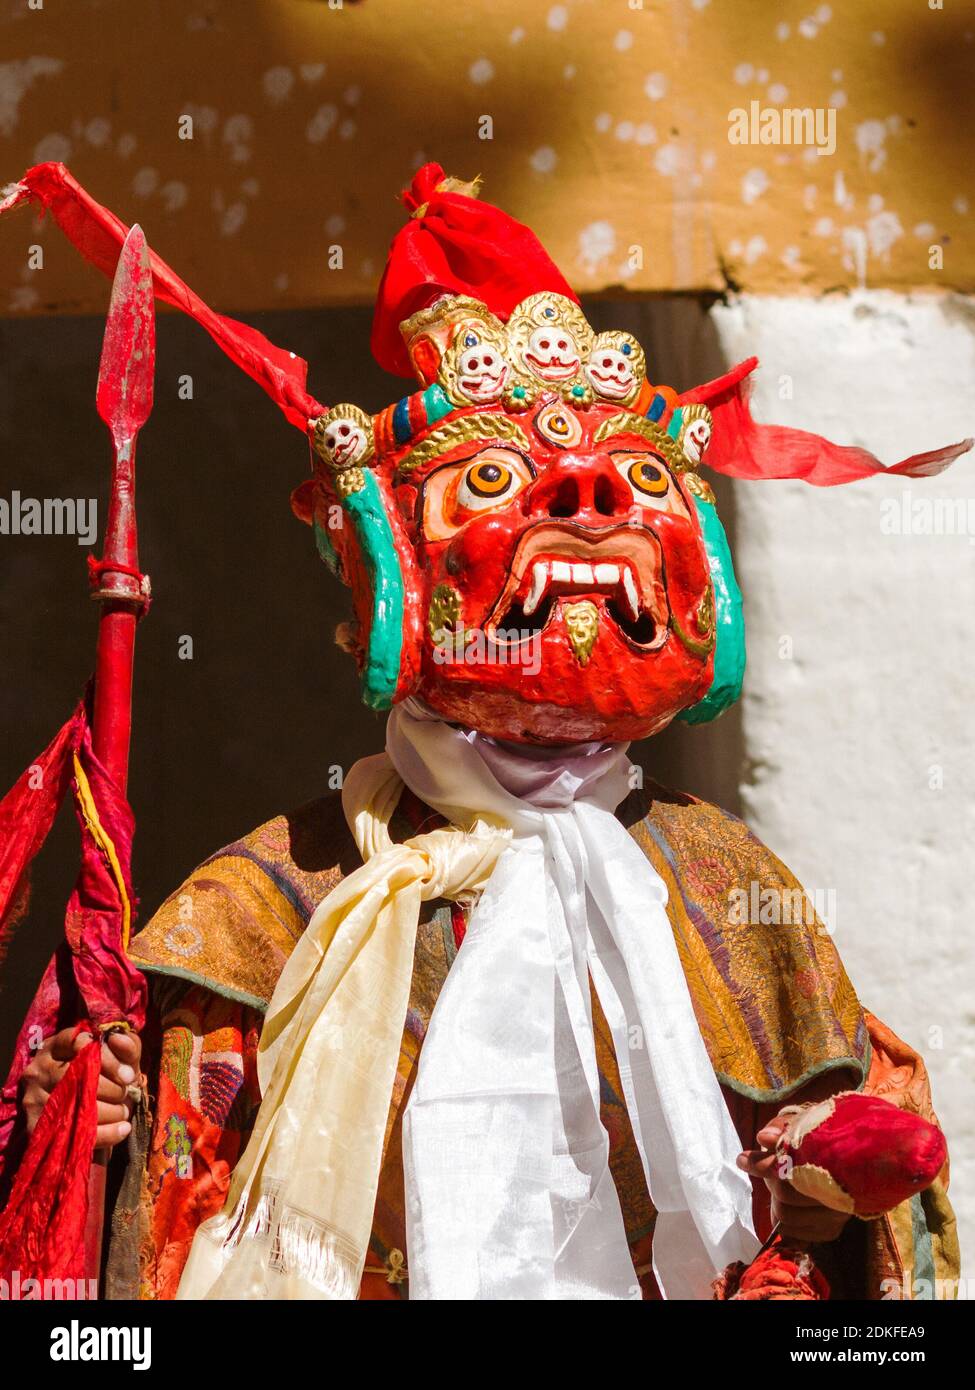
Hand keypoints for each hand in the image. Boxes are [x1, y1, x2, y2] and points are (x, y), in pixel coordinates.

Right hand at [20, 1027, 142, 1148]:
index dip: (109, 1059)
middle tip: (127, 1094)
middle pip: (78, 1076)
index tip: (129, 1075)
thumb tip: (119, 1040)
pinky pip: (74, 1131)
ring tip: (124, 1112)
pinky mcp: (35, 1125)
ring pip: (76, 1105)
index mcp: (56, 1046)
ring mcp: (34, 1097)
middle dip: (112, 1088)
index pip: (80, 1043)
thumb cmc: (98, 1074)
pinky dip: (106, 1133)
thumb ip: (125, 1045)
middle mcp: (40, 1069)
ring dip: (110, 1112)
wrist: (66, 1108)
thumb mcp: (115, 1055)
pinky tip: (122, 1129)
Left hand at [737, 1111, 850, 1242]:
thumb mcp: (798, 1125)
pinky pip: (794, 1235)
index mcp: (833, 1160)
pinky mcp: (831, 1231)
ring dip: (776, 1203)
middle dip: (772, 1182)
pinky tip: (791, 1206)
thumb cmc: (814, 1139)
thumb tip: (763, 1138)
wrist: (842, 1156)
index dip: (763, 1165)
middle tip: (772, 1171)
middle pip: (784, 1195)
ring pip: (786, 1217)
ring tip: (783, 1187)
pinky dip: (785, 1223)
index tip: (742, 1159)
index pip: (789, 1168)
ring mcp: (837, 1215)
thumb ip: (779, 1128)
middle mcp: (840, 1192)